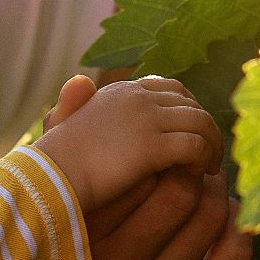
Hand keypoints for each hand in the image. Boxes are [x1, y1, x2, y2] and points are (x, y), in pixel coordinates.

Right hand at [36, 76, 222, 210]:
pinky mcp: (153, 145)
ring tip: (211, 167)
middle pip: (190, 103)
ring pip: (200, 122)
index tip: (193, 133)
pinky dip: (205, 158)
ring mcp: (146, 118)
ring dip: (212, 144)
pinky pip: (195, 146)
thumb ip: (76, 103)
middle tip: (210, 153)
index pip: (169, 88)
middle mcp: (136, 97)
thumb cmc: (53, 160)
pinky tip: (201, 174)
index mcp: (120, 91)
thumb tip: (81, 81)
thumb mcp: (64, 122)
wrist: (47, 178)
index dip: (188, 109)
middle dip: (205, 125)